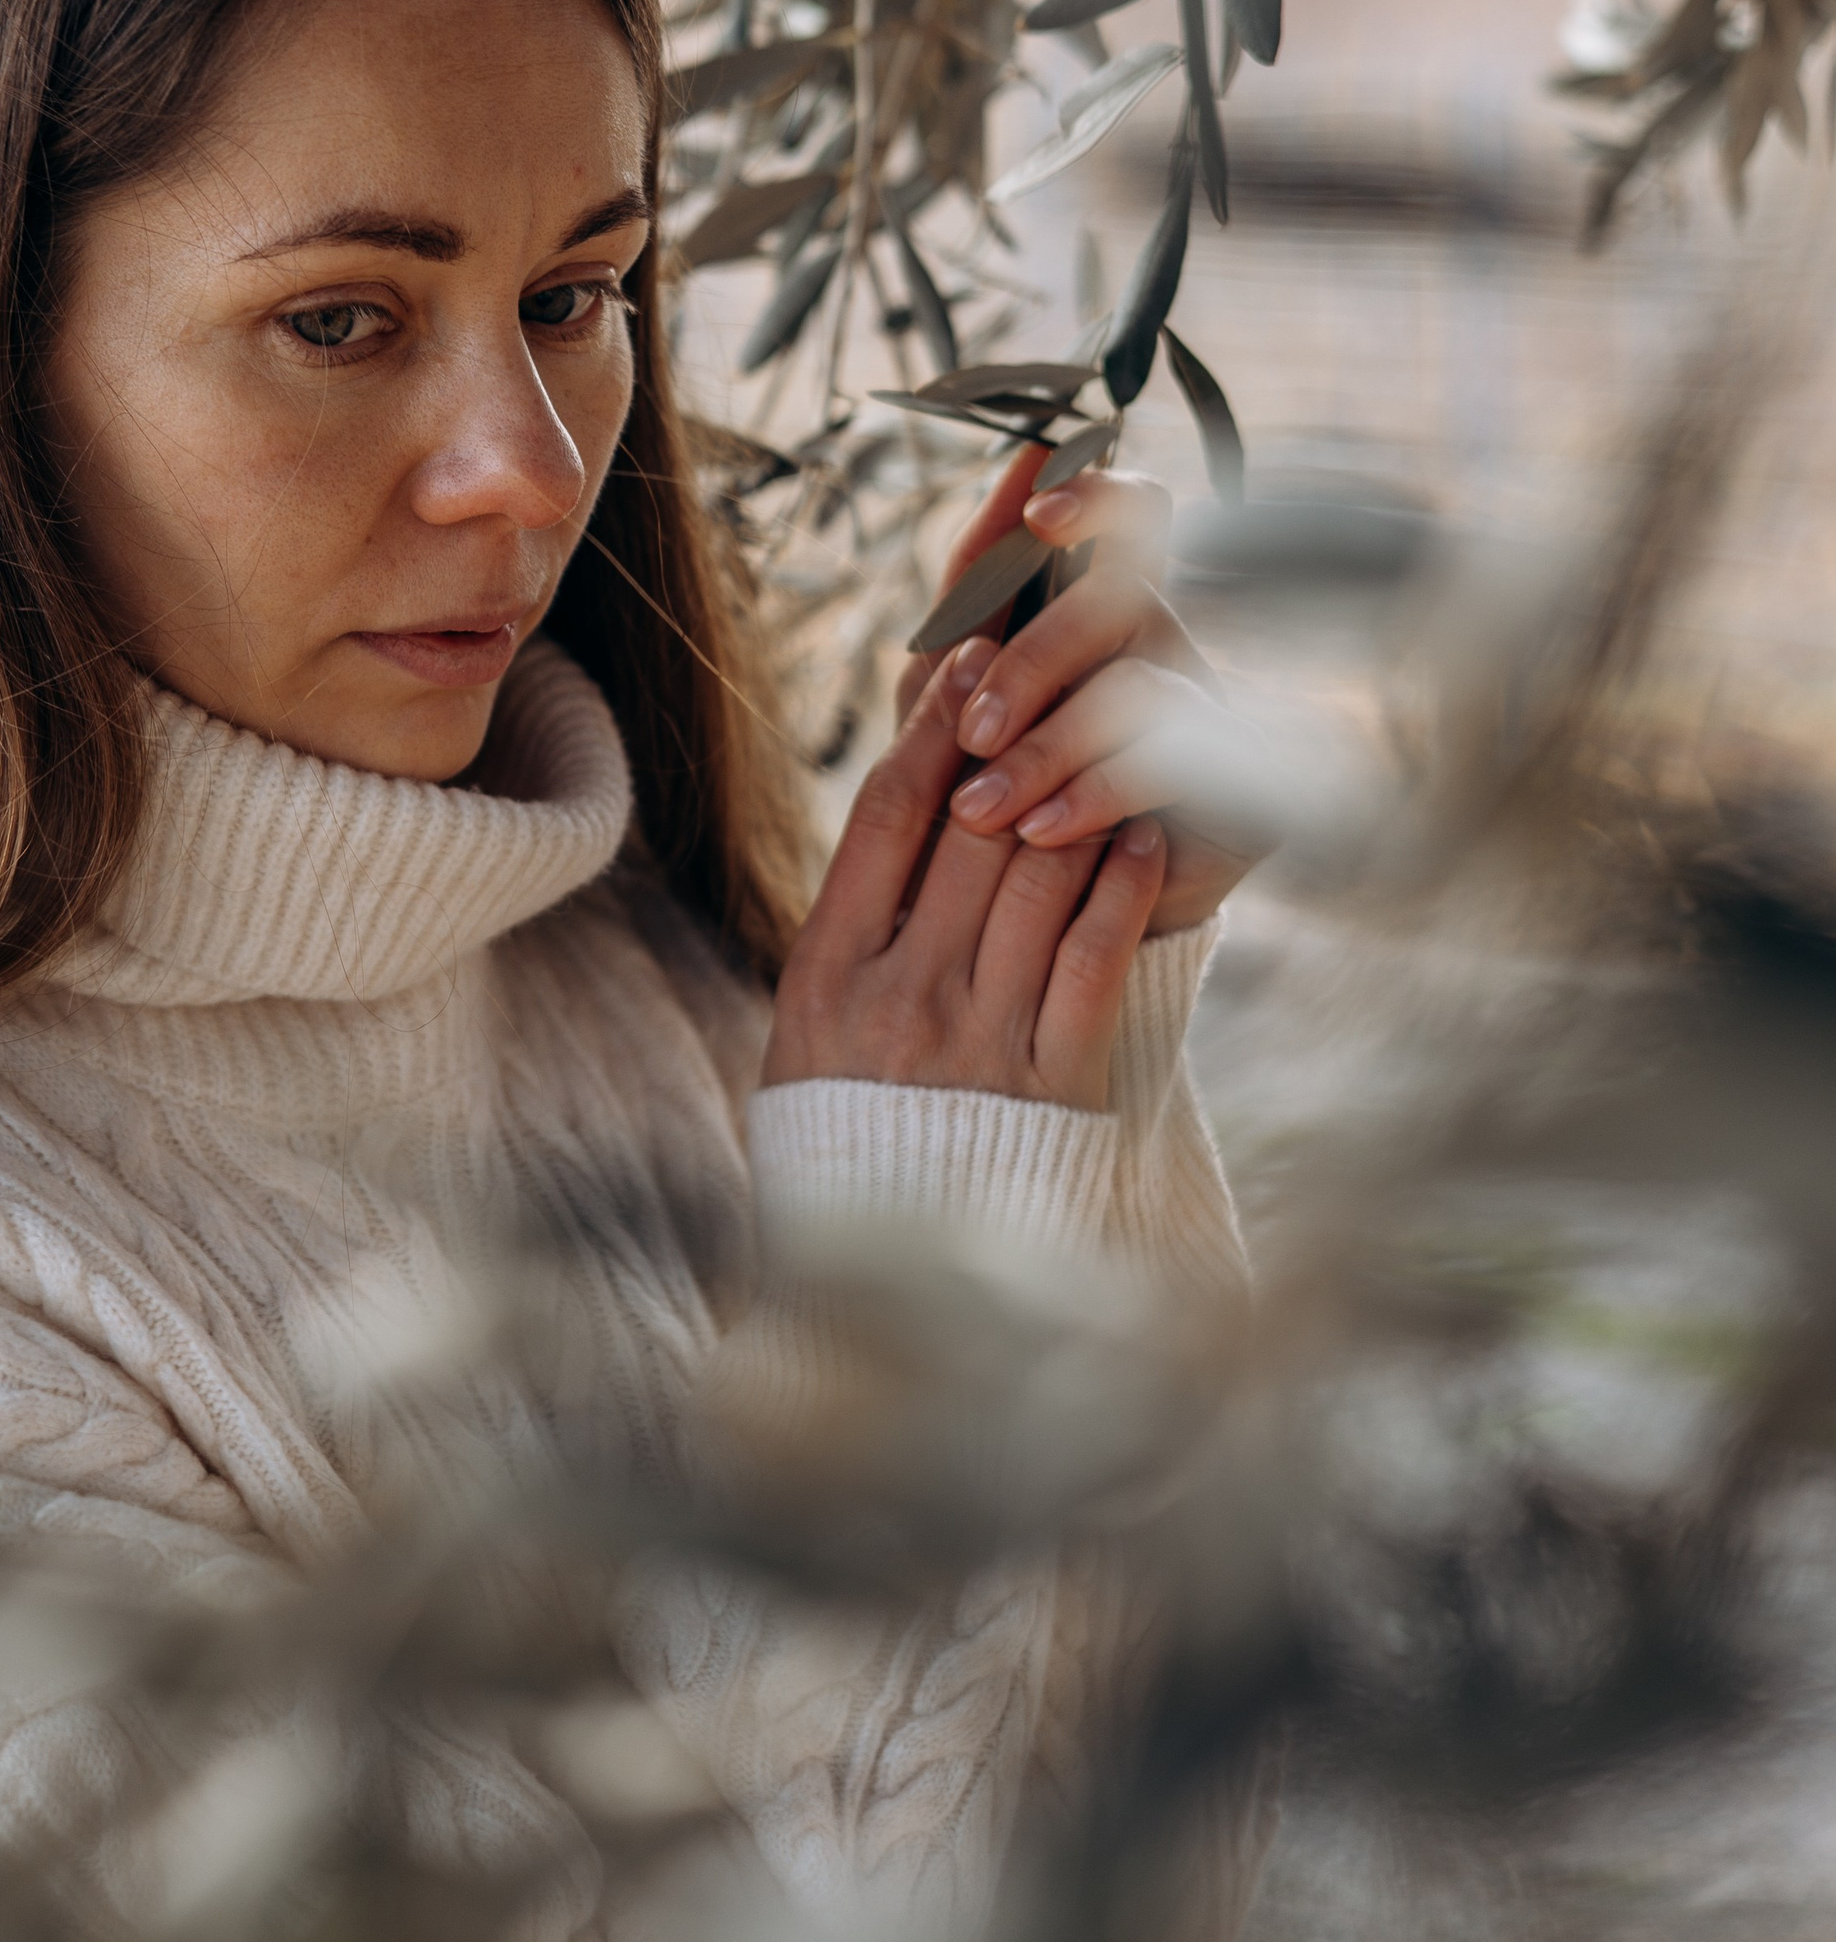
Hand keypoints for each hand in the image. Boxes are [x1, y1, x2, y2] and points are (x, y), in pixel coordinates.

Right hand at [764, 644, 1166, 1112]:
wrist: (886, 1284)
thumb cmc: (845, 1142)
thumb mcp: (804, 1038)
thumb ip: (846, 938)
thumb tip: (893, 820)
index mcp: (825, 977)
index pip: (883, 819)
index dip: (930, 729)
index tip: (963, 658)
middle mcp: (900, 997)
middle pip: (968, 831)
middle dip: (1015, 733)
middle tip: (1056, 659)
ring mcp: (978, 1040)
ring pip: (1037, 881)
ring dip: (1079, 798)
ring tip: (1111, 737)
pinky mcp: (1051, 1086)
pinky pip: (1093, 962)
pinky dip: (1119, 893)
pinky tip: (1137, 843)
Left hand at [897, 447, 1265, 937]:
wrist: (1026, 936)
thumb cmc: (986, 796)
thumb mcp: (952, 698)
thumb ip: (972, 591)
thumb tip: (1017, 463)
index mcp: (1106, 613)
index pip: (1139, 518)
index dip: (1103, 498)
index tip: (1038, 512)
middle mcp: (1172, 649)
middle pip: (1129, 598)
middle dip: (1037, 658)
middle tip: (974, 729)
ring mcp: (1217, 717)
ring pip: (1141, 687)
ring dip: (1049, 746)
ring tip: (980, 807)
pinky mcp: (1247, 792)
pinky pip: (1174, 767)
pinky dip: (1092, 794)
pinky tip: (1039, 830)